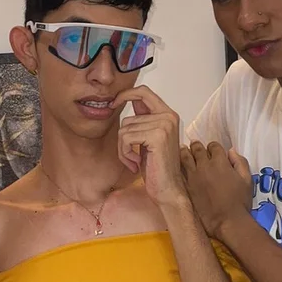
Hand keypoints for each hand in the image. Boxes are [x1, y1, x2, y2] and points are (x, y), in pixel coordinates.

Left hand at [114, 87, 187, 208]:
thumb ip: (143, 119)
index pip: (144, 92)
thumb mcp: (148, 138)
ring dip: (124, 149)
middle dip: (123, 138)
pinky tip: (136, 163)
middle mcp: (168, 116)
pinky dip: (125, 153)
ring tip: (135, 161)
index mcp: (168, 114)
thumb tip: (126, 99)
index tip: (113, 103)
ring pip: (125, 129)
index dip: (126, 94)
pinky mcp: (157, 136)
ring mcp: (164, 125)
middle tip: (130, 155)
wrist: (168, 189)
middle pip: (129, 117)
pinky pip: (126, 138)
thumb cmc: (157, 167)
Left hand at [180, 141, 252, 237]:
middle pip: (197, 149)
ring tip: (183, 150)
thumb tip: (231, 151)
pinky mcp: (186, 187)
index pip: (213, 146)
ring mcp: (193, 176)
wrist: (227, 221)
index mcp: (220, 162)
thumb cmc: (240, 201)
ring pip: (185, 158)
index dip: (213, 147)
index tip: (213, 150)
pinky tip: (179, 166)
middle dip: (197, 146)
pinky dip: (180, 167)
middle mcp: (204, 166)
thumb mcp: (247, 180)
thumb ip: (240, 162)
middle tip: (195, 145)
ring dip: (185, 152)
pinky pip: (180, 172)